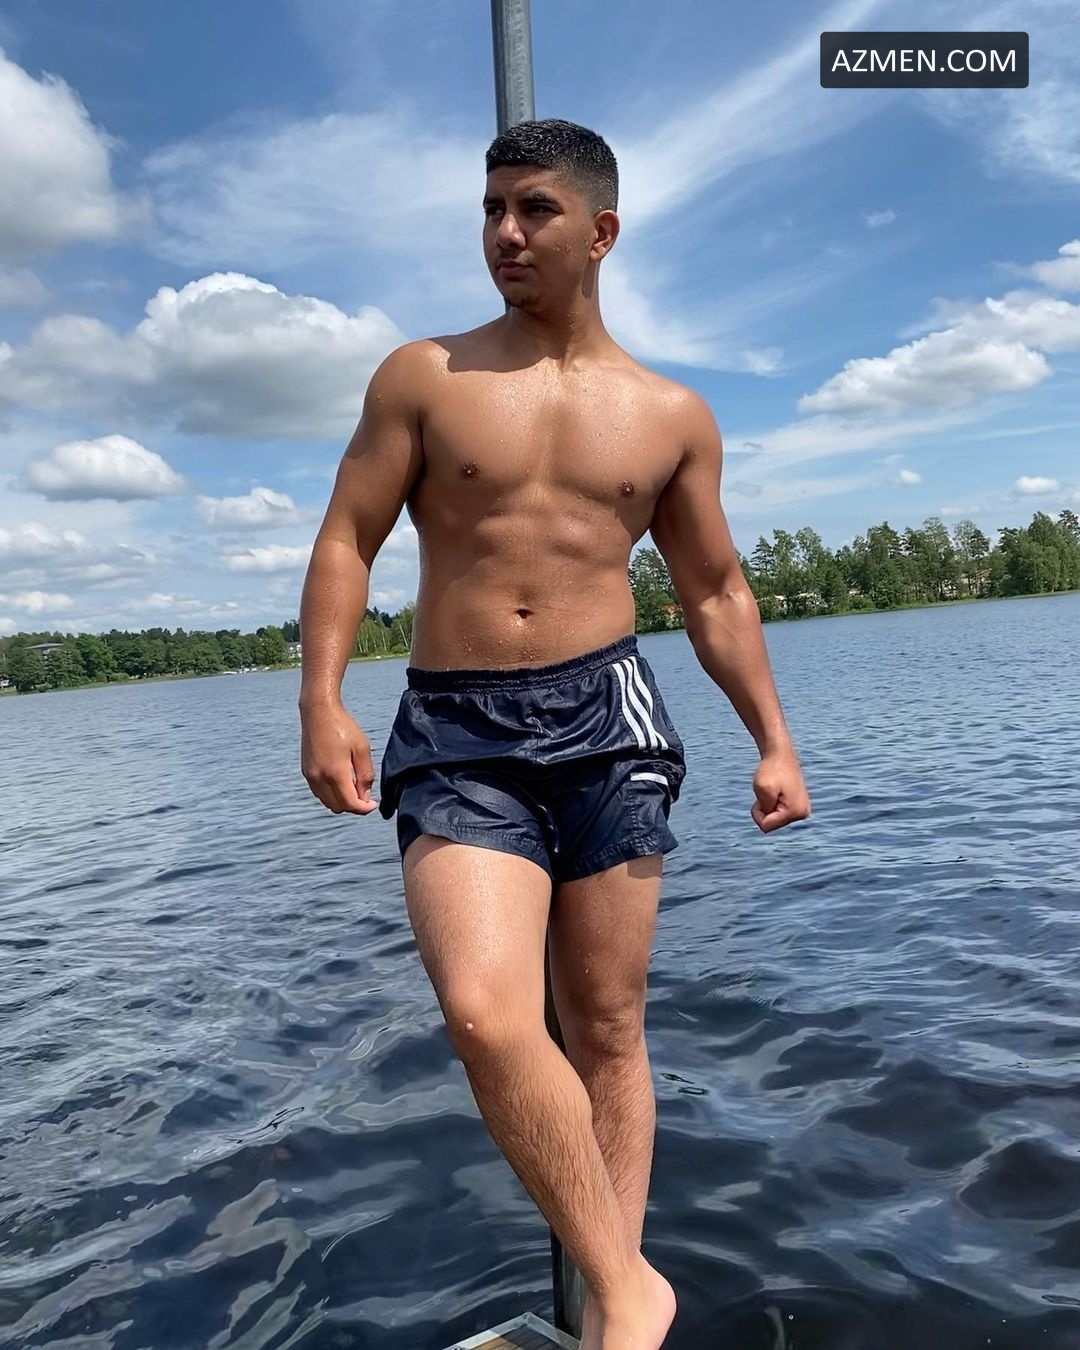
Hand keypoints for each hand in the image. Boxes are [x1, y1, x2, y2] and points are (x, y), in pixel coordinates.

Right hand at [300, 701, 379, 815]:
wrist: (319, 712)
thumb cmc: (343, 727)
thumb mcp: (362, 749)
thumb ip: (365, 775)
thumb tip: (365, 797)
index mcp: (335, 773)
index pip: (350, 804)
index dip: (364, 809)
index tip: (373, 804)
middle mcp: (319, 778)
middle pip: (338, 807)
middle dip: (353, 806)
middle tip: (365, 795)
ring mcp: (310, 776)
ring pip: (327, 803)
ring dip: (341, 801)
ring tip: (354, 787)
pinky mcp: (306, 772)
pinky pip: (320, 794)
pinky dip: (331, 795)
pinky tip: (342, 782)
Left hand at [751, 748, 810, 833]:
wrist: (781, 754)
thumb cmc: (771, 769)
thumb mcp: (763, 790)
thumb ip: (765, 810)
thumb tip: (767, 826)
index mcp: (796, 812)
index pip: (766, 826)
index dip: (757, 812)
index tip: (761, 796)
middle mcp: (803, 814)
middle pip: (771, 824)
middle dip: (764, 810)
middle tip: (767, 791)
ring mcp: (802, 810)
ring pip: (774, 819)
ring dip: (768, 806)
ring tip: (773, 790)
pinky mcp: (798, 806)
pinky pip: (778, 813)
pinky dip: (773, 803)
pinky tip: (778, 791)